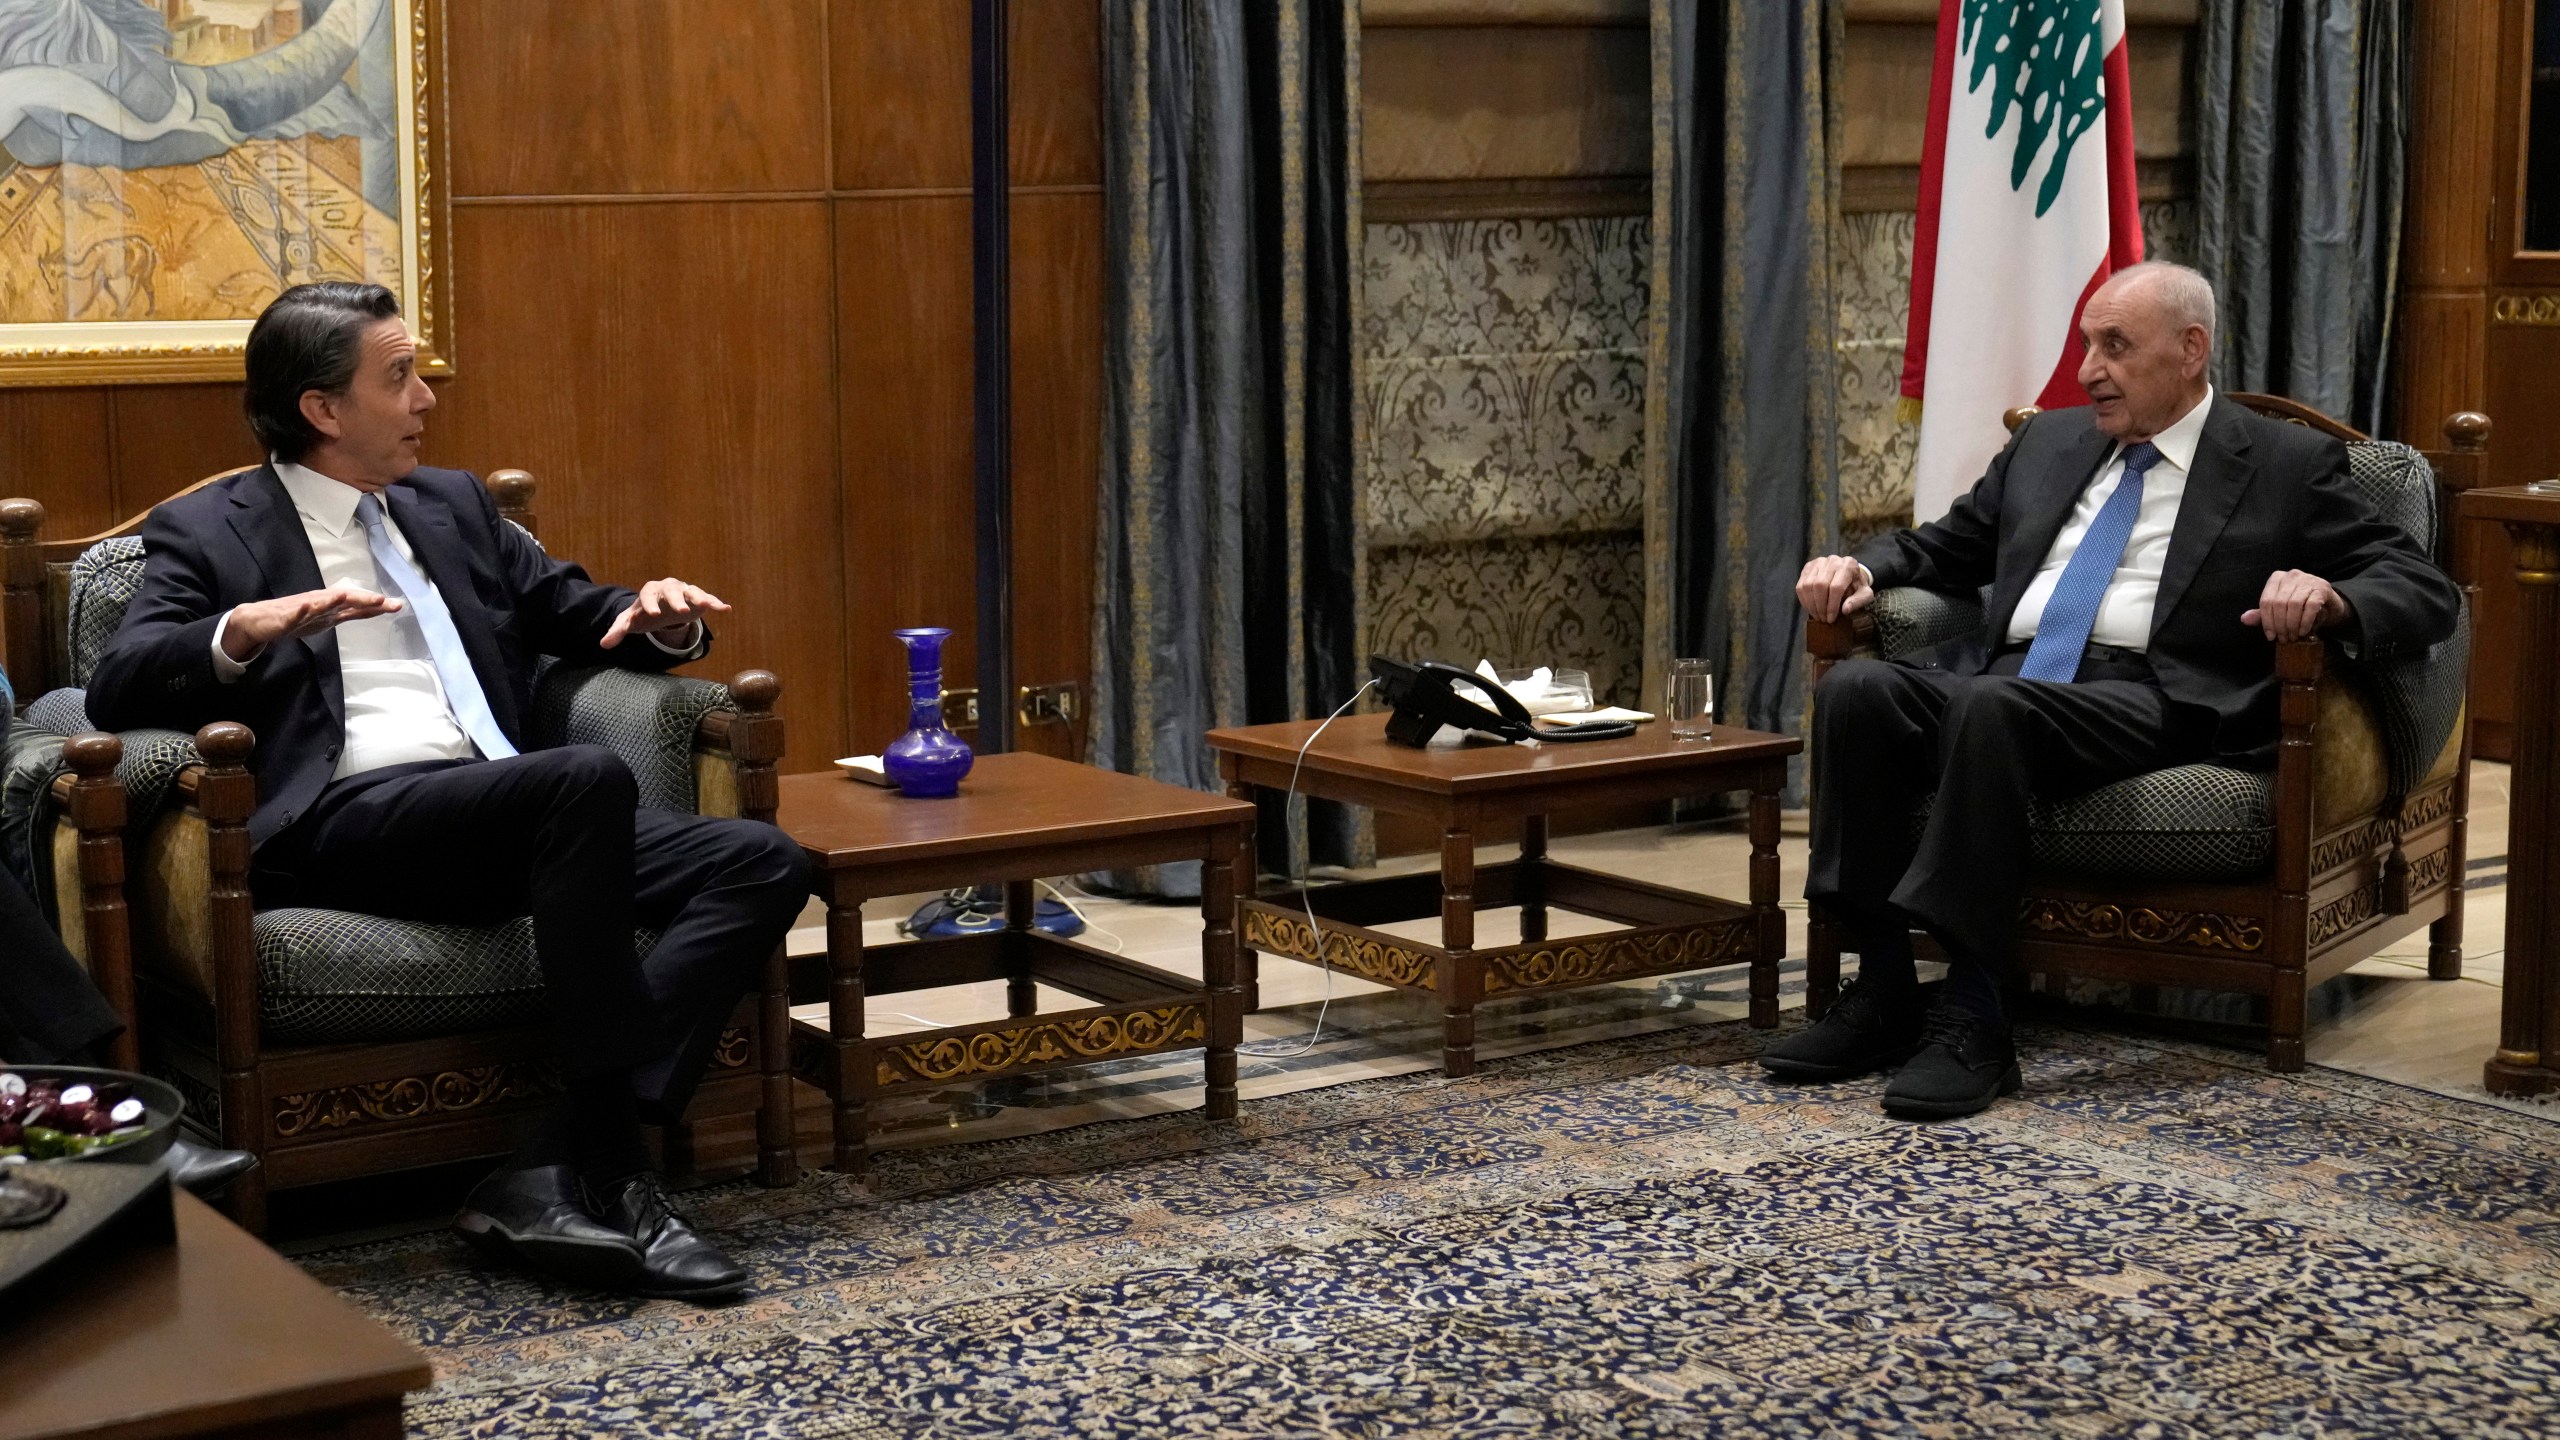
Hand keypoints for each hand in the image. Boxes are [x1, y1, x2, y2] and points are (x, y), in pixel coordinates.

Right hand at [221, 585, 402, 659]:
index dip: (376, 605)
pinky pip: (293, 614)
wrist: (259, 620)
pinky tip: (307, 605)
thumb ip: (349, 614)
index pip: (357, 605)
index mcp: (330, 607)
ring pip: (319, 603)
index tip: (397, 605)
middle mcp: (319, 604)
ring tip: (346, 596)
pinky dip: (300, 610)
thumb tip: (374, 610)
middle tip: (381, 600)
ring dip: (333, 600)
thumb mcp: (327, 618)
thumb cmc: (295, 617)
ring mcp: (302, 609)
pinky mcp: (284, 617)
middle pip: (344, 600)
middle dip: (362, 600)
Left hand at [600, 577, 729, 649]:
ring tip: (707, 605)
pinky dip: (715, 602)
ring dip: (699, 597)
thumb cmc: (644, 614)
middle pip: (671, 590)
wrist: (660, 608)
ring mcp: (684, 591)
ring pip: (692, 591)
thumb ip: (618, 631)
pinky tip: (725, 609)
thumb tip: (604, 645)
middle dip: (676, 600)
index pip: (648, 593)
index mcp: (649, 591)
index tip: (654, 614)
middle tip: (682, 612)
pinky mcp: (697, 598)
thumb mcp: (630, 622)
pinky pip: (707, 598)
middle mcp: (668, 587)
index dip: (650, 603)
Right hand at [1795, 555, 1874, 622]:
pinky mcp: (1808, 567)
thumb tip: (1845, 610)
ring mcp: (1818, 562)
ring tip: (1817, 615)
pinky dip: (1804, 600)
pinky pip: (1801, 585)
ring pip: (1808, 585)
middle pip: (1820, 585)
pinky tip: (1810, 608)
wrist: (1850, 574)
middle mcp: (1833, 560)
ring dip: (1811, 604)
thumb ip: (1858, 602)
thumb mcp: (1865, 595)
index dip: (1832, 606)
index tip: (1831, 619)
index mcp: (1849, 565)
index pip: (1836, 587)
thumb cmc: (1857, 586)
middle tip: (1823, 619)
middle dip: (1820, 606)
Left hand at [2242, 570, 2351, 642]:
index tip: (2271, 636)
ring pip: (2294, 604)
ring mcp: (2308, 580)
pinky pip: (2311, 606)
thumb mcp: (2278, 610)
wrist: (2328, 604)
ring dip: (2292, 624)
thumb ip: (2262, 614)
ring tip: (2293, 636)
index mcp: (2277, 578)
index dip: (2267, 621)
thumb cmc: (2300, 606)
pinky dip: (2305, 621)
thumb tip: (2244, 619)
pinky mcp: (2322, 588)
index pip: (2266, 601)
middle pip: (2279, 603)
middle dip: (2280, 625)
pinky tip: (2303, 631)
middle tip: (2283, 638)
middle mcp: (2291, 575)